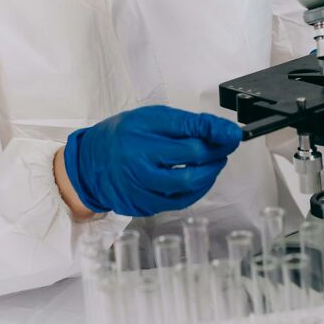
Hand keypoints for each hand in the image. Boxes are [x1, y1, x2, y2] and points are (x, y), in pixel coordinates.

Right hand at [63, 105, 241, 216]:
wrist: (91, 164)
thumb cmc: (122, 136)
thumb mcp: (150, 118)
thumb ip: (185, 124)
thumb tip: (220, 130)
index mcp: (141, 132)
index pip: (188, 130)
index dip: (216, 131)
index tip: (233, 132)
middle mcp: (140, 160)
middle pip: (192, 157)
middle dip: (217, 151)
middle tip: (226, 145)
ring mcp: (141, 186)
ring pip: (189, 184)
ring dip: (210, 172)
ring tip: (215, 161)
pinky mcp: (144, 205)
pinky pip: (180, 201)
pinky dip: (197, 189)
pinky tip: (201, 178)